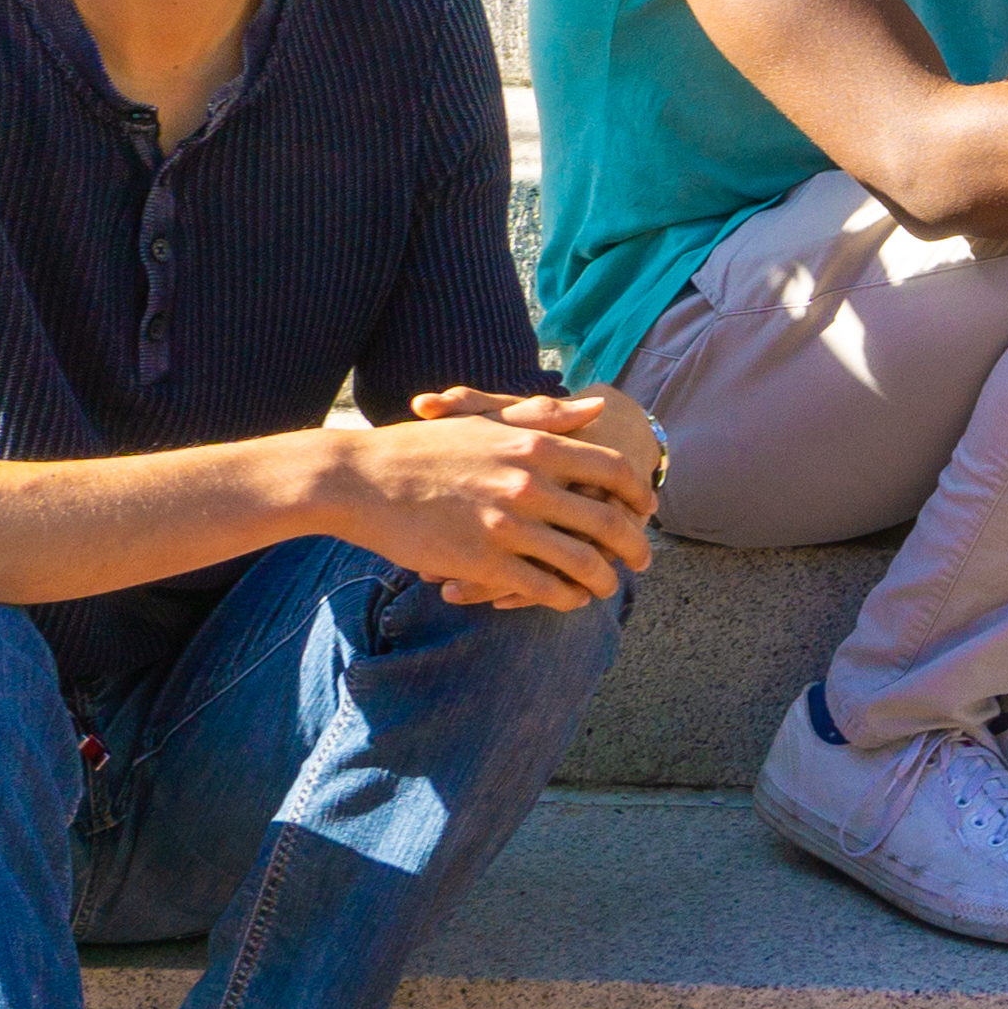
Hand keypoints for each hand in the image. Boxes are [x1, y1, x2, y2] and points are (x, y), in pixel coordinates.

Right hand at [335, 386, 660, 605]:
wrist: (361, 479)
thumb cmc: (424, 448)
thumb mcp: (488, 422)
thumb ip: (546, 418)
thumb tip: (598, 408)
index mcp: (534, 446)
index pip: (612, 470)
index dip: (638, 494)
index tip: (646, 510)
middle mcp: (528, 484)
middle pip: (607, 522)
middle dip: (633, 547)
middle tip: (643, 561)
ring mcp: (506, 525)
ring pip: (580, 563)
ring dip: (603, 581)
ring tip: (606, 588)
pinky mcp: (483, 562)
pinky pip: (541, 589)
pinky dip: (563, 599)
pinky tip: (567, 601)